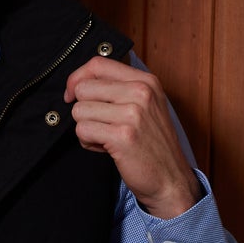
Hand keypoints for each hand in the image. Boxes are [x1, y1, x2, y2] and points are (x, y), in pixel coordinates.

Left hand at [63, 57, 199, 219]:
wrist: (170, 178)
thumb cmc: (152, 144)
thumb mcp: (145, 105)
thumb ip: (119, 88)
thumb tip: (79, 81)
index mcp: (146, 81)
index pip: (97, 64)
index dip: (77, 78)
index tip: (73, 94)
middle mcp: (141, 93)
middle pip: (83, 88)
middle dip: (83, 109)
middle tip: (100, 124)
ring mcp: (133, 114)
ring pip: (79, 110)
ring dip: (85, 128)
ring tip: (105, 137)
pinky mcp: (122, 136)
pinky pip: (83, 130)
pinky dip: (88, 142)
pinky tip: (105, 148)